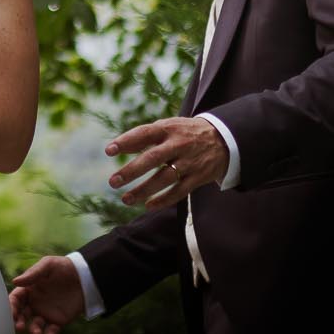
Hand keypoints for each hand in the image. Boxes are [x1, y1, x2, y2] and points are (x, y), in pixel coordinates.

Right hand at [9, 255, 85, 333]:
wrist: (85, 276)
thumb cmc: (64, 267)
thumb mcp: (48, 265)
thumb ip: (32, 274)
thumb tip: (14, 281)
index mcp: (29, 289)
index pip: (15, 299)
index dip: (11, 307)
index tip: (11, 314)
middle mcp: (34, 303)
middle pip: (21, 316)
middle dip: (18, 323)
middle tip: (20, 327)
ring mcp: (46, 313)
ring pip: (35, 326)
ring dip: (33, 331)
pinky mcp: (58, 321)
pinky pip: (51, 331)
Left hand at [105, 115, 228, 209]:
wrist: (223, 139)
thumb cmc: (185, 133)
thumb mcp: (168, 127)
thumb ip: (143, 137)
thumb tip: (116, 147)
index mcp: (169, 129)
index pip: (144, 134)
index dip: (126, 141)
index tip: (109, 151)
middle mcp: (179, 144)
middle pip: (153, 158)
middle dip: (132, 171)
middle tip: (113, 181)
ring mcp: (189, 162)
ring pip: (165, 179)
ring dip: (144, 190)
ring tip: (125, 199)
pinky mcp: (198, 177)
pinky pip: (179, 192)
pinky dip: (163, 200)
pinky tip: (148, 206)